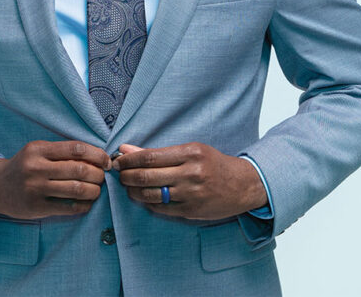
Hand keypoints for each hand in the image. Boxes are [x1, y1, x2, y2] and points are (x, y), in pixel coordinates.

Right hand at [0, 140, 111, 218]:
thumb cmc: (25, 165)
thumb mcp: (38, 151)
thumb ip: (63, 152)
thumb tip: (96, 157)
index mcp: (39, 149)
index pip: (76, 148)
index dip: (97, 154)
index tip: (106, 161)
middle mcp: (36, 168)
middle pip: (79, 170)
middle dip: (98, 174)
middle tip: (102, 177)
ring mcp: (36, 189)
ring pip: (76, 190)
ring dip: (94, 191)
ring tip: (96, 190)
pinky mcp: (37, 208)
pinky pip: (68, 207)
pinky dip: (83, 206)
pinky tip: (87, 203)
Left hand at [113, 142, 267, 220]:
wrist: (243, 185)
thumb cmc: (213, 163)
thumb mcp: (190, 150)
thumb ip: (158, 152)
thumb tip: (127, 149)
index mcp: (190, 153)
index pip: (150, 156)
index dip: (129, 159)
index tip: (118, 160)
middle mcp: (190, 173)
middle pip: (147, 176)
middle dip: (127, 175)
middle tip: (118, 174)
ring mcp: (191, 194)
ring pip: (151, 194)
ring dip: (134, 191)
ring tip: (128, 187)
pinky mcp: (191, 211)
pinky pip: (161, 209)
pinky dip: (148, 203)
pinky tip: (143, 198)